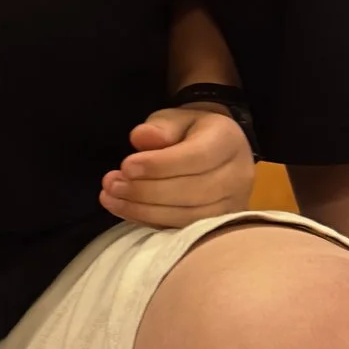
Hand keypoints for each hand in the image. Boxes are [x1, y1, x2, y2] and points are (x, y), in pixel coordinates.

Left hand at [101, 103, 256, 229]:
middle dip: (146, 190)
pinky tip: (125, 210)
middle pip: (193, 191)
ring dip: (144, 210)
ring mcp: (232, 204)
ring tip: (111, 197)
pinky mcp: (219, 224)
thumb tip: (142, 137)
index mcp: (228, 141)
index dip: (160, 165)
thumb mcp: (174, 118)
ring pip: (188, 216)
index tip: (126, 166)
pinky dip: (150, 222)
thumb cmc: (189, 132)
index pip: (198, 157)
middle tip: (111, 184)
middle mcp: (238, 175)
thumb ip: (160, 127)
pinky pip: (184, 229)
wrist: (213, 149)